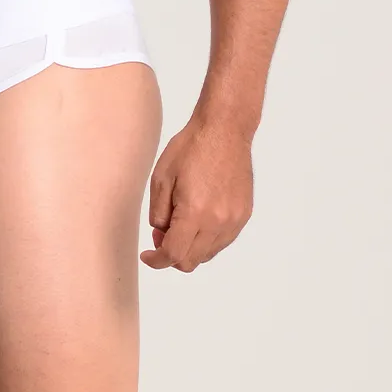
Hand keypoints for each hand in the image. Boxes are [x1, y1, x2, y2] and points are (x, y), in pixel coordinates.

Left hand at [140, 113, 253, 271]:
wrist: (224, 130)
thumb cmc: (191, 148)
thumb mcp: (160, 178)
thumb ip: (158, 213)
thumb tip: (161, 235)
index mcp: (195, 213)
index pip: (173, 254)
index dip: (156, 260)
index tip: (148, 255)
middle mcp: (218, 222)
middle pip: (191, 261)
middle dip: (171, 254)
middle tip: (161, 232)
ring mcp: (234, 221)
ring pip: (207, 254)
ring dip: (190, 248)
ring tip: (180, 221)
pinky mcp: (243, 215)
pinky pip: (222, 241)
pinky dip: (206, 239)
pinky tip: (198, 217)